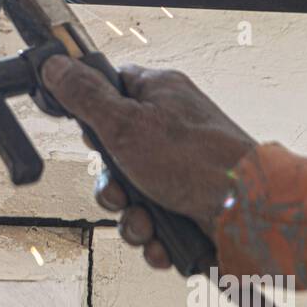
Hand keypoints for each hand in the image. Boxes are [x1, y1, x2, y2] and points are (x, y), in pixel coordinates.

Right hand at [40, 56, 256, 268]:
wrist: (251, 212)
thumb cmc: (198, 160)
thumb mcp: (125, 123)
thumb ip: (86, 96)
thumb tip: (55, 65)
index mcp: (159, 95)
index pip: (112, 89)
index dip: (92, 116)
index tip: (90, 136)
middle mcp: (171, 129)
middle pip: (116, 155)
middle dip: (111, 188)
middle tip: (120, 193)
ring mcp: (182, 169)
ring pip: (133, 196)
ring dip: (132, 220)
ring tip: (147, 225)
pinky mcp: (191, 204)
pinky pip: (157, 222)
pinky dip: (156, 238)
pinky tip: (163, 241)